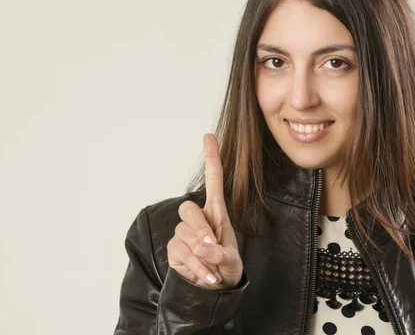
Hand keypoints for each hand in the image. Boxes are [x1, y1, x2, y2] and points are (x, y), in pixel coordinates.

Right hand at [167, 133, 242, 288]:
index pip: (213, 181)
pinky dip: (195, 267)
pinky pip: (180, 253)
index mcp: (217, 213)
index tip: (209, 136)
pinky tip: (206, 276)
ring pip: (184, 234)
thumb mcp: (231, 261)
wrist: (213, 287)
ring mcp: (183, 232)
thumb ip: (220, 254)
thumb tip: (203, 247)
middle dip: (199, 228)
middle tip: (211, 246)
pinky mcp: (174, 248)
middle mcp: (199, 219)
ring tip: (213, 269)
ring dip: (201, 255)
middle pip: (189, 209)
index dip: (211, 159)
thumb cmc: (226, 266)